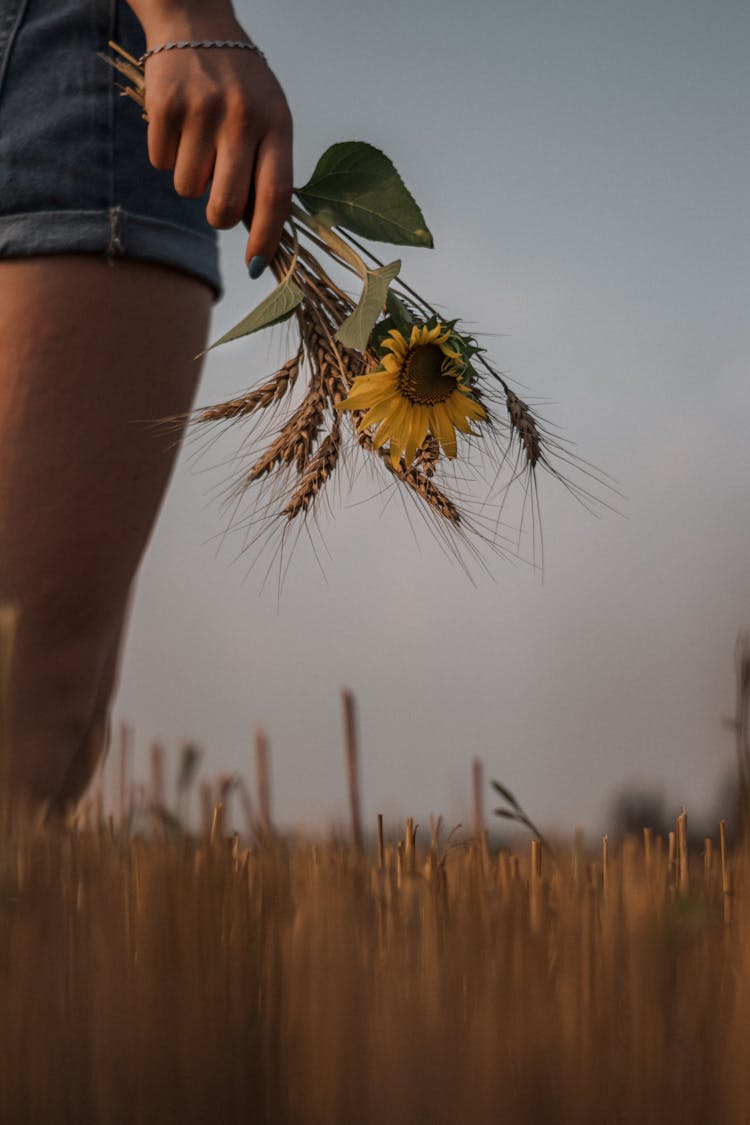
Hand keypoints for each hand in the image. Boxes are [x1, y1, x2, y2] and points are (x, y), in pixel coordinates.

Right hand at [135, 7, 292, 273]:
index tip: (256, 265)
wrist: (196, 22)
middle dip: (219, 217)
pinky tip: (179, 126)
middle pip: (227, 206)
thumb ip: (267, 172)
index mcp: (276, 123)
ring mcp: (201, 109)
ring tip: (200, 143)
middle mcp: (241, 116)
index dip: (266, 236)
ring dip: (191, 179)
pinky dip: (167, 155)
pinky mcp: (164, 104)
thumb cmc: (241, 87)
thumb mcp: (269, 118)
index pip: (276, 194)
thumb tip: (259, 238)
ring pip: (189, 189)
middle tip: (218, 202)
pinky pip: (161, 163)